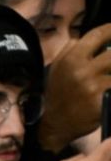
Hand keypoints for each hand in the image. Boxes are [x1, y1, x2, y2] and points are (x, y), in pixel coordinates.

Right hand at [38, 22, 110, 152]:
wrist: (55, 125)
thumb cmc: (57, 95)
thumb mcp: (56, 69)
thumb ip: (69, 50)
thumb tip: (87, 37)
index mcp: (71, 59)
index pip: (97, 35)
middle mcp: (82, 70)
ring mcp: (93, 86)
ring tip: (108, 78)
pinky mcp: (103, 100)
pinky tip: (109, 91)